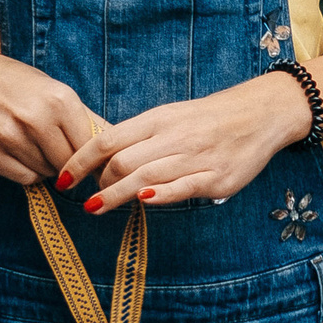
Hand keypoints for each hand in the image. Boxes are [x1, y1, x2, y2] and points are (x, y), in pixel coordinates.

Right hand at [0, 52, 98, 184]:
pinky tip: (22, 153)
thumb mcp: (62, 95)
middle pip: (68, 164)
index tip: (92, 161)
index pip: (89, 148)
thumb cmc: (28, 89)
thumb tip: (123, 150)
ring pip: (46, 173)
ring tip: (38, 145)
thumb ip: (92, 123)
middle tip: (61, 150)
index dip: (92, 158)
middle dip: (69, 163)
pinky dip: (28, 172)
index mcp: (60, 100)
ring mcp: (9, 135)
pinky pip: (24, 178)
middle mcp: (35, 117)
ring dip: (47, 167)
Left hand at [58, 73, 308, 212]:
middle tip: (89, 198)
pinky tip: (143, 202)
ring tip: (95, 208)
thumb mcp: (170, 118)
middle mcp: (173, 137)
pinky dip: (161, 194)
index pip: (107, 139)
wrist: (260, 113)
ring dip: (115, 194)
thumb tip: (101, 160)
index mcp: (157, 120)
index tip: (62, 179)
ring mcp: (195, 158)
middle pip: (122, 161)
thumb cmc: (208, 119)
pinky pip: (182, 187)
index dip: (80, 161)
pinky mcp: (216, 178)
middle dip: (98, 182)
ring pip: (146, 176)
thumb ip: (139, 138)